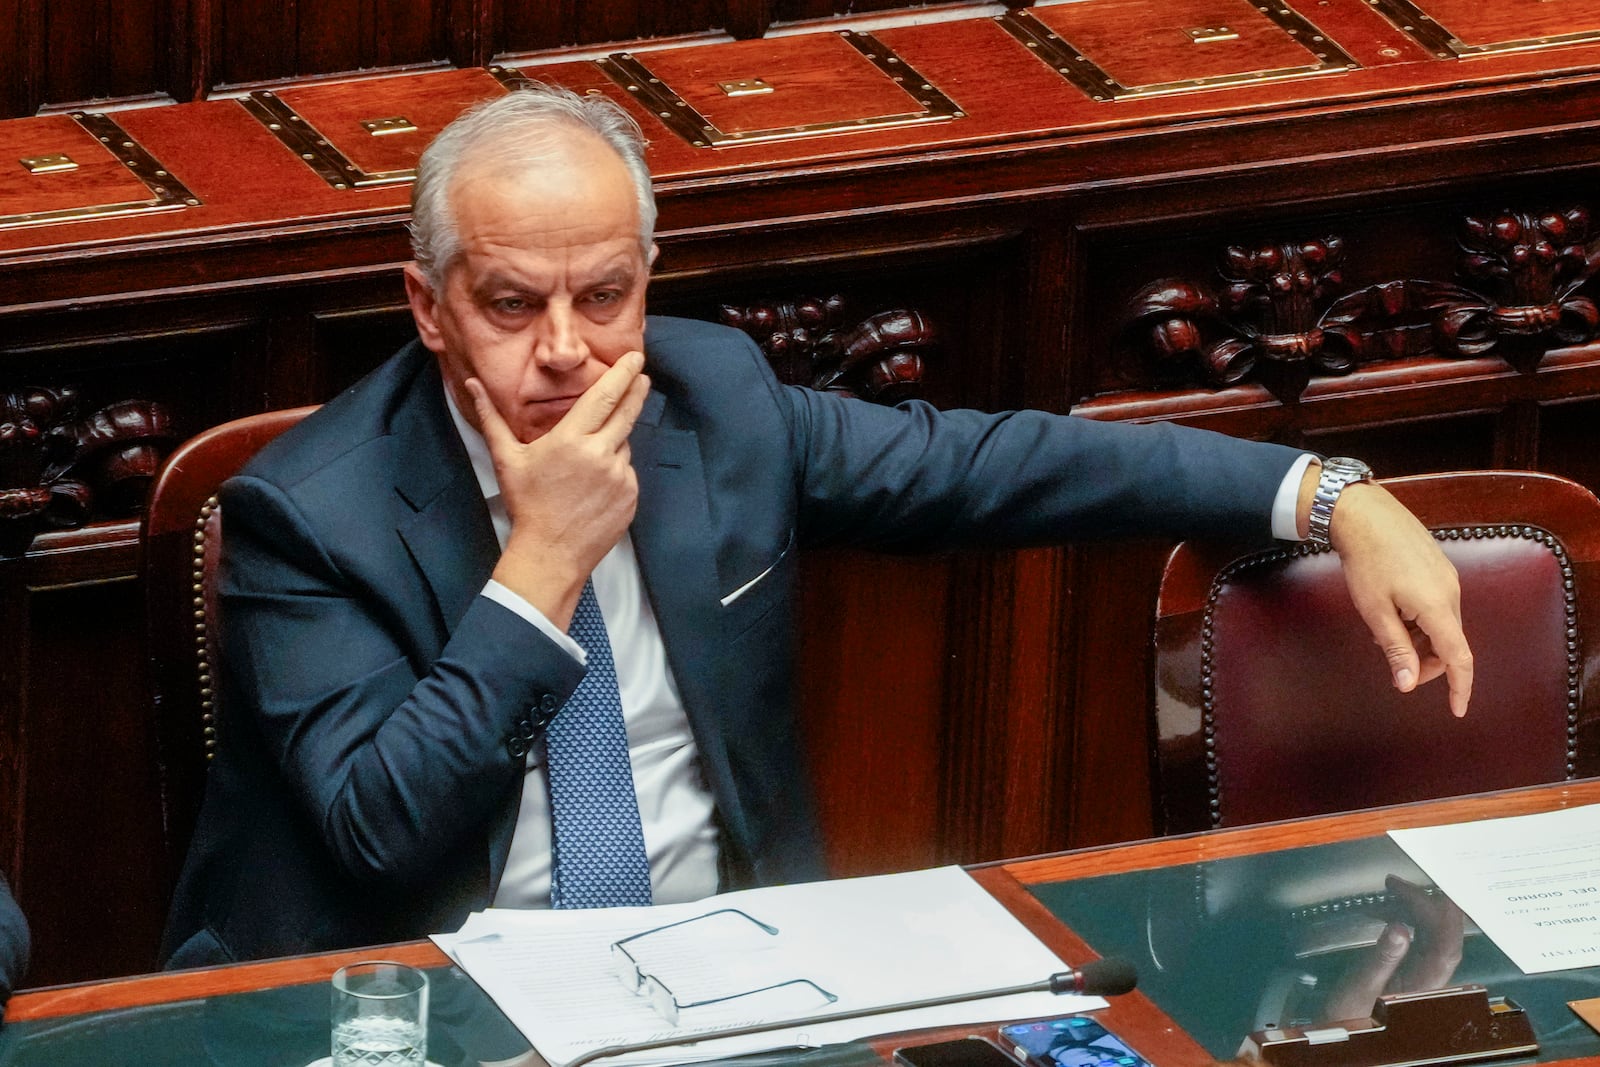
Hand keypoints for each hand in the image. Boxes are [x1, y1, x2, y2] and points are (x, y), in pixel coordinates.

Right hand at [471, 352, 650, 627]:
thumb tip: (472, 384)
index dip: (622, 374)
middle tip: (642, 374)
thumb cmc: (526, 504)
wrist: (550, 553)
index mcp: (571, 439)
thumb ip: (491, 417)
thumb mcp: (506, 458)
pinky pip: (627, 473)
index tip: (635, 357)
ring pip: (623, 445)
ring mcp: (620, 476)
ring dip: (613, 443)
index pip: (604, 397)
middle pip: (627, 412)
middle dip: (636, 390)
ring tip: (586, 465)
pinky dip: (615, 471)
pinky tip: (594, 487)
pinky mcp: (631, 496)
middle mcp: (600, 453)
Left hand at [1316, 474, 1473, 715]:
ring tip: (1384, 636)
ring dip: (1420, 641)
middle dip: (1427, 663)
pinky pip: (1438, 606)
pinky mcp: (1439, 568)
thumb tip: (1407, 684)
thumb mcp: (1375, 611)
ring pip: (1442, 625)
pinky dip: (1420, 621)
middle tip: (1397, 670)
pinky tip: (1393, 616)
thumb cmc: (1366, 561)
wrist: (1365, 514)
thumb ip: (1395, 648)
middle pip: (1450, 643)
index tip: (1457, 710)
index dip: (1460, 687)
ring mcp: (1447, 578)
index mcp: (1438, 607)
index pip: (1459, 658)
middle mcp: (1451, 593)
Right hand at [1319, 874, 1465, 1022]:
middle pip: (1445, 933)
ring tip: (1387, 895)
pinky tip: (1388, 913)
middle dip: (1425, 902)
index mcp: (1425, 983)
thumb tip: (1400, 927)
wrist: (1347, 1035)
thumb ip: (1382, 957)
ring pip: (1435, 933)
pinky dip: (1408, 919)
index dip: (1433, 910)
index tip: (1408, 888)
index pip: (1444, 940)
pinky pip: (1422, 938)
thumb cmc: (1352, 1017)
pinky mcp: (1416, 969)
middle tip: (1396, 884)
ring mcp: (1426, 972)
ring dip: (1414, 909)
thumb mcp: (1361, 987)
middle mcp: (1433, 977)